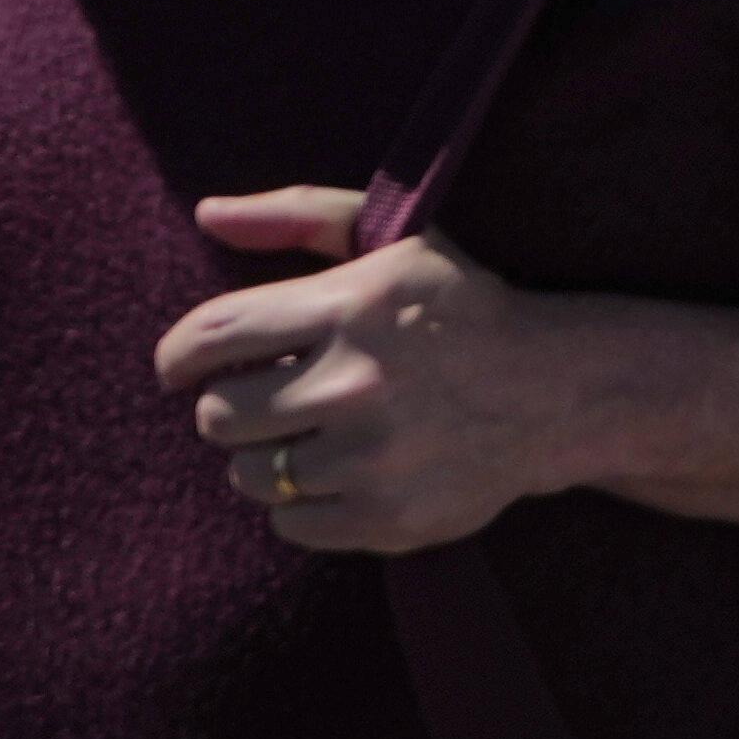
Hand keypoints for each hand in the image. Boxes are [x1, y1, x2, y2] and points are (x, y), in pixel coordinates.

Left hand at [157, 190, 574, 555]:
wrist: (562, 391)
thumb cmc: (462, 309)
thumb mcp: (397, 242)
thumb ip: (300, 216)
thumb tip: (206, 213)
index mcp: (351, 307)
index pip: (209, 337)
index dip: (176, 357)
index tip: (181, 368)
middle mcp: (356, 385)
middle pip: (217, 416)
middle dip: (235, 406)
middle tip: (275, 397)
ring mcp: (373, 459)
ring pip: (248, 475)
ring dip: (270, 456)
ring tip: (317, 434)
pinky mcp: (387, 519)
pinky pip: (288, 525)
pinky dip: (306, 503)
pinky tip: (347, 471)